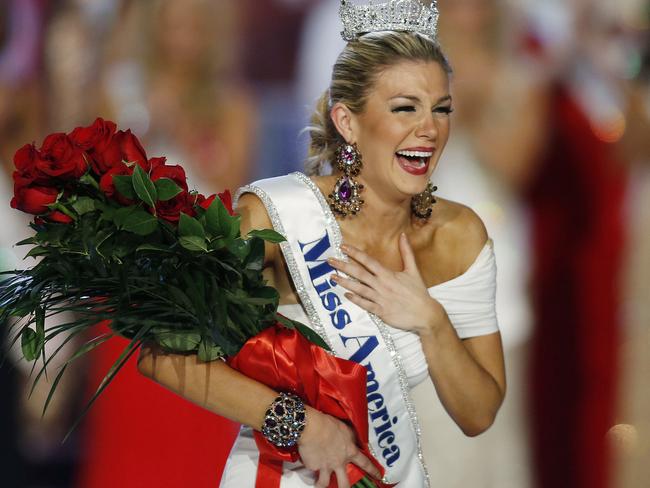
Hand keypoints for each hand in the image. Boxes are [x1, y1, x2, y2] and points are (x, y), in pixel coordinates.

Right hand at [298, 407, 380, 487]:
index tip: (379, 477)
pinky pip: (311, 470)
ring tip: (320, 483)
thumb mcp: (345, 428)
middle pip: (345, 484)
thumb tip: (352, 439)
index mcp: (349, 451)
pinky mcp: (313, 467)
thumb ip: (350, 437)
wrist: (312, 427)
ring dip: (322, 484)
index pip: (365, 463)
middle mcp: (339, 462)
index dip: (373, 471)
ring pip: (325, 483)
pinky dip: (310, 467)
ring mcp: (326, 467)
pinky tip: (308, 462)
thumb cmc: (329, 424)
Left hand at [328, 233, 444, 334]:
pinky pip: (365, 304)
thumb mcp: (413, 270)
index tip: (343, 247)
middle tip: (330, 261)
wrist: (425, 314)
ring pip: (358, 289)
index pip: (368, 261)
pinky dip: (355, 300)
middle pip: (359, 273)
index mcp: (388, 274)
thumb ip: (406, 252)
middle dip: (343, 266)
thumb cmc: (418, 292)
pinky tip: (346, 295)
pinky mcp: (380, 311)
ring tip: (333, 277)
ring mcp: (380, 299)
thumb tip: (403, 235)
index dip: (355, 253)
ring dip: (344, 282)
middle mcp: (381, 285)